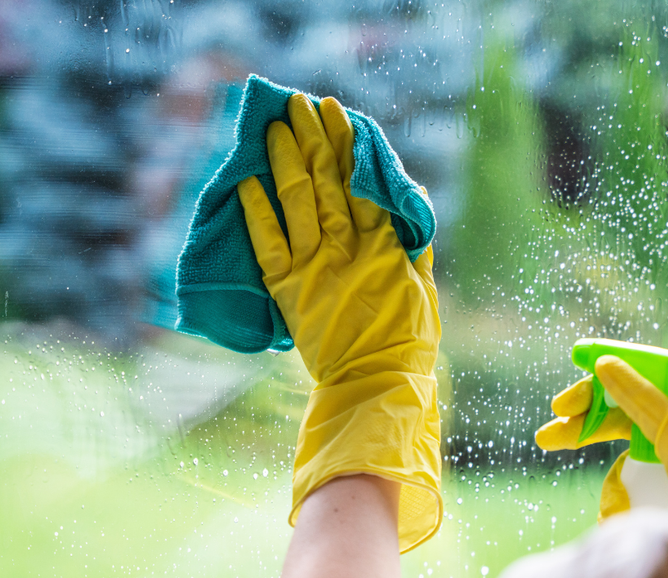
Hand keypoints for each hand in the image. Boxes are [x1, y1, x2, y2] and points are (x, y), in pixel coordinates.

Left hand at [237, 94, 441, 552]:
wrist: (377, 384)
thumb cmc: (408, 339)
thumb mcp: (422, 286)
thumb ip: (412, 241)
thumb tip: (406, 195)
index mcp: (382, 242)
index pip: (360, 180)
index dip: (345, 143)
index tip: (333, 111)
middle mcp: (346, 246)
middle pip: (325, 180)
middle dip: (311, 138)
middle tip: (297, 103)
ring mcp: (314, 266)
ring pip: (297, 201)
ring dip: (285, 161)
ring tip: (274, 128)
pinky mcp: (288, 289)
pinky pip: (267, 244)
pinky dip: (256, 213)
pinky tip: (245, 184)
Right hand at [536, 355, 667, 519]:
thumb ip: (646, 402)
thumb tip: (606, 365)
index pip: (649, 371)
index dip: (611, 366)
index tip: (577, 363)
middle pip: (629, 404)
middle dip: (589, 413)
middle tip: (553, 425)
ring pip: (623, 439)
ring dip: (592, 446)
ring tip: (554, 447)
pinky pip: (631, 477)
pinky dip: (615, 493)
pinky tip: (611, 513)